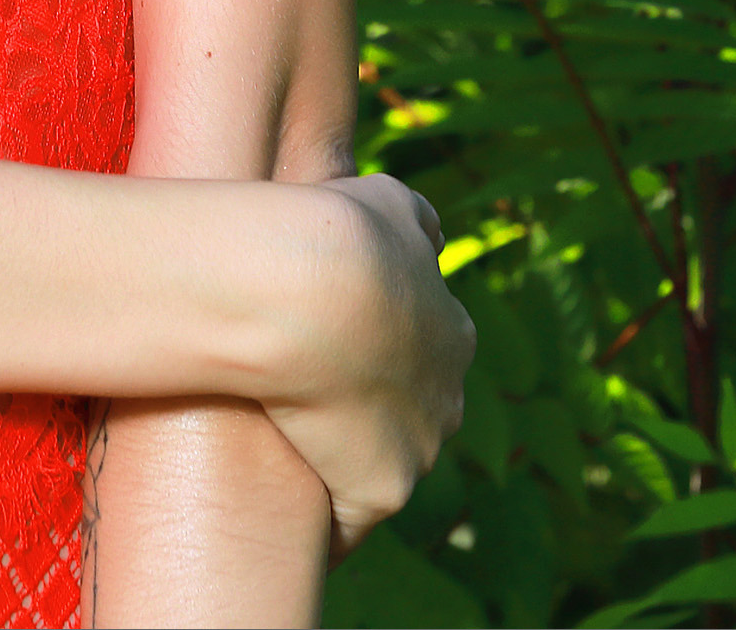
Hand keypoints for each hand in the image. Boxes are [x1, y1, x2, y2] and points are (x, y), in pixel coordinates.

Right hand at [251, 173, 471, 555]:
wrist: (312, 287)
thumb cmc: (338, 235)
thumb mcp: (388, 201)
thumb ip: (413, 222)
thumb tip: (427, 238)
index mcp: (451, 334)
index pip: (416, 363)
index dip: (369, 362)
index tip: (321, 358)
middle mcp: (449, 398)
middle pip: (410, 423)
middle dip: (367, 422)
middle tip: (299, 411)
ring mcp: (420, 449)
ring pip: (384, 472)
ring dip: (342, 471)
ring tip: (283, 470)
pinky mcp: (382, 490)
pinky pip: (350, 527)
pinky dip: (323, 534)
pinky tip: (283, 531)